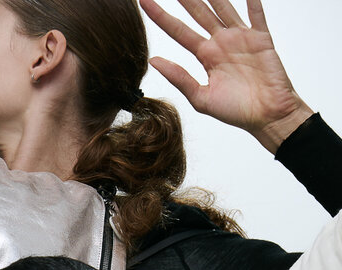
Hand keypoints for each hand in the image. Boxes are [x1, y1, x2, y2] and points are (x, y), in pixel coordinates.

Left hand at [141, 0, 311, 147]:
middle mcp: (221, 42)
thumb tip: (154, 61)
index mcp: (205, 56)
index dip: (161, 17)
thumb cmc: (236, 111)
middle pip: (199, 13)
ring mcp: (241, 37)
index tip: (144, 2)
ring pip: (223, 6)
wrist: (267, 116)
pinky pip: (256, 14)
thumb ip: (179, 78)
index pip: (178, 31)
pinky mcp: (261, 37)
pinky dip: (252, 1)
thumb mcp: (201, 98)